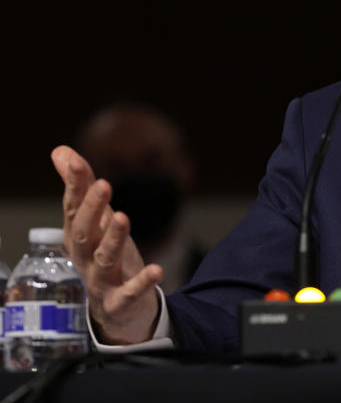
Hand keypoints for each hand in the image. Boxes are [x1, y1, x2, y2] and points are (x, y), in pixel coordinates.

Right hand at [52, 145, 163, 343]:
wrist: (118, 310)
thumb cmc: (104, 256)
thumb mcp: (97, 221)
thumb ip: (82, 188)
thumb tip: (61, 151)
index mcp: (78, 236)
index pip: (72, 209)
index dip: (74, 187)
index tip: (76, 164)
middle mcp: (85, 258)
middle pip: (85, 233)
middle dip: (92, 209)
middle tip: (104, 184)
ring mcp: (101, 282)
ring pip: (104, 260)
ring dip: (113, 239)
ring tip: (123, 217)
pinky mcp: (120, 302)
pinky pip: (130, 293)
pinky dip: (142, 283)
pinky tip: (157, 270)